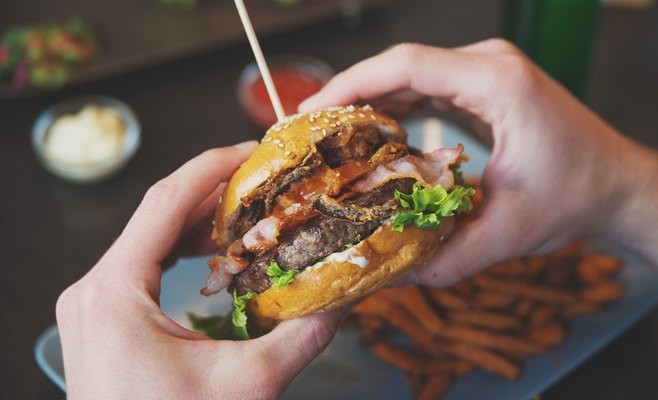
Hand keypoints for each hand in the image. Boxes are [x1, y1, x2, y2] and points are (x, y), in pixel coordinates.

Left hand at [56, 142, 342, 398]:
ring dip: (201, 220)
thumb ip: (304, 336)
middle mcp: (94, 289)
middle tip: (267, 180)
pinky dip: (183, 249)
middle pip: (158, 214)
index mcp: (114, 291)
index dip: (215, 166)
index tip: (255, 149)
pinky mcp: (103, 318)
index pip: (166, 201)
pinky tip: (217, 249)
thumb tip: (346, 295)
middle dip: (216, 193)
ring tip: (250, 210)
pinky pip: (143, 264)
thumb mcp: (248, 384)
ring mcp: (93, 304)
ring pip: (150, 237)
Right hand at [300, 39, 640, 286]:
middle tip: (310, 132)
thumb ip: (448, 257)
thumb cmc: (577, 196)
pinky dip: (395, 106)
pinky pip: (428, 87)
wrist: (618, 184)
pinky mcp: (485, 86)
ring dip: (370, 101)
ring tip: (330, 136)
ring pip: (411, 75)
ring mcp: (488, 71)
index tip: (313, 113)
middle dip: (351, 96)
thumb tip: (389, 277)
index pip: (408, 66)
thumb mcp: (510, 232)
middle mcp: (490, 64)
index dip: (353, 85)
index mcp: (497, 83)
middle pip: (402, 66)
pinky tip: (371, 135)